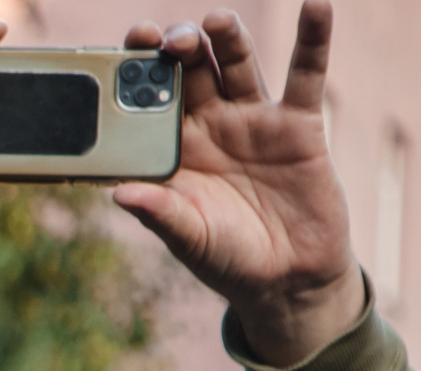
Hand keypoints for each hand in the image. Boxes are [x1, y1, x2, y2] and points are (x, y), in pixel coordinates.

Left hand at [113, 5, 361, 367]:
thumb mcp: (189, 238)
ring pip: (237, 65)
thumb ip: (160, 212)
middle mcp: (209, 125)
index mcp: (172, 149)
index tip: (126, 49)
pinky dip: (314, 39)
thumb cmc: (225, 258)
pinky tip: (317, 6)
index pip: (148, 101)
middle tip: (165, 39)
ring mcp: (253, 119)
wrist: (286, 277)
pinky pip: (306, 74)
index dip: (136, 72)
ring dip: (227, 39)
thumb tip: (119, 194)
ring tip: (215, 21)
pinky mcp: (299, 123)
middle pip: (189, 72)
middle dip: (176, 49)